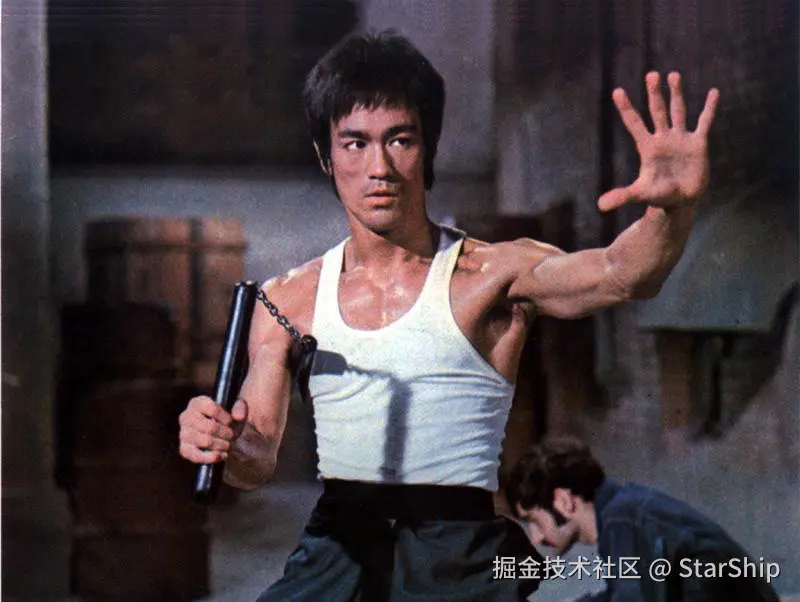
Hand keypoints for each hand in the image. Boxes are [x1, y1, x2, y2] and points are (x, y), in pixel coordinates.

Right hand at [178, 396, 248, 463]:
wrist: (220, 433)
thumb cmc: (227, 418)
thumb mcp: (236, 408)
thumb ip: (240, 408)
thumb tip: (239, 417)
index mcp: (197, 403)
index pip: (212, 409)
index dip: (225, 417)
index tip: (231, 422)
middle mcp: (186, 417)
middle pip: (210, 427)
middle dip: (225, 433)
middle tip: (232, 435)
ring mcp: (183, 433)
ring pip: (205, 441)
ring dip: (221, 445)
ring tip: (228, 444)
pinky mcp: (184, 449)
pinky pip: (197, 456)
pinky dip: (213, 457)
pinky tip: (223, 454)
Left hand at [598, 72, 719, 211]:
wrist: (680, 201)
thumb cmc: (658, 195)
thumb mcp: (640, 194)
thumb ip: (622, 196)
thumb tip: (600, 206)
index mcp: (647, 147)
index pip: (635, 124)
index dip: (626, 109)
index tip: (617, 91)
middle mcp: (663, 138)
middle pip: (657, 111)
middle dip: (654, 94)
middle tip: (651, 74)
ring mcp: (680, 138)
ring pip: (678, 111)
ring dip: (676, 94)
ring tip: (672, 75)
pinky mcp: (698, 143)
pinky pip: (704, 122)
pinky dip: (709, 108)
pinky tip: (713, 92)